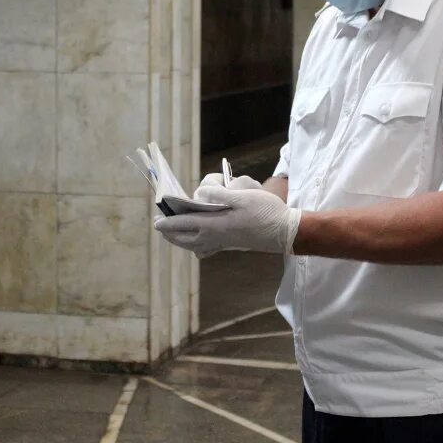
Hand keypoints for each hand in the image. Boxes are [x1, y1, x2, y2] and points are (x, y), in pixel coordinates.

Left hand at [155, 177, 301, 257]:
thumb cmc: (266, 211)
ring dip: (182, 240)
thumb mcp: (242, 196)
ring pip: (195, 245)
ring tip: (174, 234)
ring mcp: (224, 243)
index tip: (156, 221)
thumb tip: (198, 193)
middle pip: (185, 238)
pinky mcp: (232, 245)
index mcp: (215, 225)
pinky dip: (198, 247)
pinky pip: (208, 249)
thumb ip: (218, 194)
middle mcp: (216, 237)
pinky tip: (198, 243)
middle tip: (160, 226)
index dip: (168, 222)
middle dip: (171, 233)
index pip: (185, 224)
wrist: (286, 232)